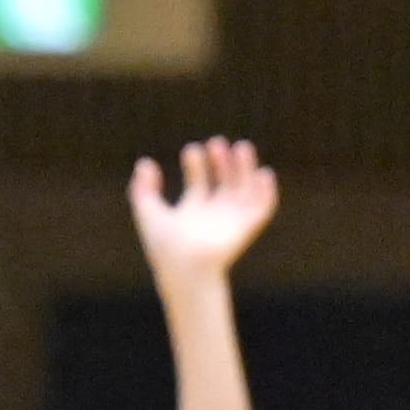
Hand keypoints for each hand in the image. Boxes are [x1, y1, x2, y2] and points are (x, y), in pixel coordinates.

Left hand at [132, 136, 277, 277]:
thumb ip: (143, 189)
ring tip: (242, 147)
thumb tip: (144, 162)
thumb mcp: (149, 213)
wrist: (184, 267)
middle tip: (218, 142)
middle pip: (224, 182)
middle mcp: (214, 214)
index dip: (196, 164)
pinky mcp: (247, 228)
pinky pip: (262, 208)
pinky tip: (263, 173)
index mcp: (192, 211)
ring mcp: (232, 220)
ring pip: (244, 189)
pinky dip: (266, 192)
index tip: (192, 149)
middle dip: (223, 162)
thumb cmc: (165, 245)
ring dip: (245, 169)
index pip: (199, 182)